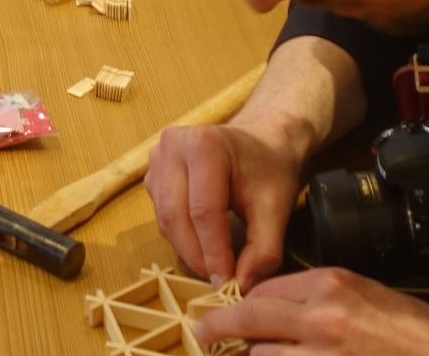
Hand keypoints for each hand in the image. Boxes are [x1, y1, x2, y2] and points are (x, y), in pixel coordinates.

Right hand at [147, 121, 305, 288]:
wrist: (261, 141)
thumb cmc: (269, 170)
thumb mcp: (276, 208)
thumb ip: (263, 249)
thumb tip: (241, 286)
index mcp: (204, 144)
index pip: (203, 210)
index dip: (213, 251)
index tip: (228, 282)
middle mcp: (172, 145)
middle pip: (176, 215)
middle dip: (197, 254)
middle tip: (220, 279)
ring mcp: (157, 158)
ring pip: (165, 218)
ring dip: (187, 249)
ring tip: (215, 264)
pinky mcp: (152, 173)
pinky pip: (160, 215)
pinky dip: (180, 237)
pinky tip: (202, 243)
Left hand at [195, 269, 428, 354]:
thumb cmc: (416, 333)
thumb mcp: (364, 294)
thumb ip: (317, 297)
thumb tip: (271, 307)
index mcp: (330, 284)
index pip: (263, 291)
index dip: (243, 305)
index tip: (229, 312)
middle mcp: (321, 317)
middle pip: (249, 320)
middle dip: (221, 329)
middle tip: (206, 335)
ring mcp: (324, 355)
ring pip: (261, 355)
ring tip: (270, 352)